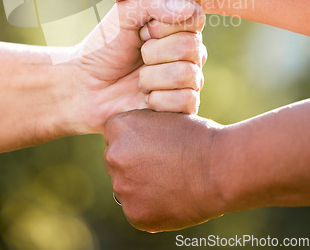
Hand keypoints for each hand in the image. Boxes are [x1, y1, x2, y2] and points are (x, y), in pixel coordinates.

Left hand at [73, 0, 205, 133]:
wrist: (85, 86)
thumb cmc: (105, 46)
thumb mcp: (122, 14)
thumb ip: (153, 2)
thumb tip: (187, 9)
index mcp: (179, 24)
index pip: (194, 17)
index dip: (162, 26)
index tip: (141, 31)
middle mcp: (190, 51)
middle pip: (190, 47)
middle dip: (152, 53)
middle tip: (138, 56)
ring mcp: (190, 79)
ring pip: (187, 74)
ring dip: (151, 78)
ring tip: (139, 80)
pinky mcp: (185, 107)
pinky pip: (187, 100)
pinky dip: (158, 99)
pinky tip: (146, 98)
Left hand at [104, 109, 223, 231]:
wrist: (218, 168)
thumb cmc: (197, 137)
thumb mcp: (162, 118)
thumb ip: (140, 128)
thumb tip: (129, 140)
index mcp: (118, 128)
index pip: (115, 134)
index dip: (135, 139)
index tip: (154, 144)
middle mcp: (113, 156)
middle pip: (116, 161)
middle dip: (133, 163)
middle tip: (162, 165)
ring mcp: (122, 187)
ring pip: (126, 187)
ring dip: (141, 186)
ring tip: (171, 181)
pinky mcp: (134, 214)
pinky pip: (137, 210)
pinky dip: (151, 207)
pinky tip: (172, 198)